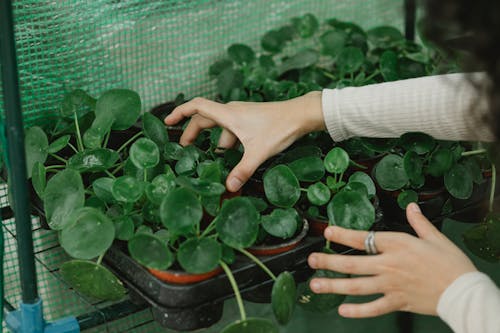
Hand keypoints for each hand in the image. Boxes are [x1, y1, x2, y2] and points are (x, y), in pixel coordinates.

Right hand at [164, 92, 324, 191]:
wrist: (301, 115)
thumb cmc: (279, 128)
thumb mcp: (258, 152)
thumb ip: (242, 170)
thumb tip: (228, 187)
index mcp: (228, 115)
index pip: (197, 107)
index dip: (180, 112)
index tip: (167, 121)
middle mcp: (232, 112)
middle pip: (204, 120)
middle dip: (193, 133)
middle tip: (184, 149)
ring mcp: (241, 115)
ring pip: (221, 128)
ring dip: (215, 142)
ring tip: (213, 161)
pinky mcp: (250, 120)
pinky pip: (232, 130)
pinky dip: (229, 142)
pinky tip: (234, 158)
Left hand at [307, 203, 476, 317]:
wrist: (464, 291)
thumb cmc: (451, 263)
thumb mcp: (435, 237)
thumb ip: (419, 222)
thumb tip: (411, 206)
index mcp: (398, 245)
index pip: (363, 238)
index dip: (343, 235)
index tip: (327, 232)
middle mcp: (390, 265)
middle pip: (353, 264)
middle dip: (328, 262)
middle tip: (311, 261)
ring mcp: (391, 285)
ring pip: (357, 286)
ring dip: (334, 286)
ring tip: (316, 285)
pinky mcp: (398, 302)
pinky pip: (373, 308)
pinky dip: (357, 311)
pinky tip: (342, 310)